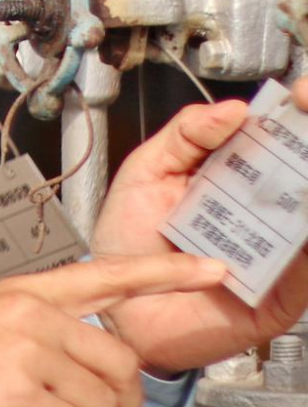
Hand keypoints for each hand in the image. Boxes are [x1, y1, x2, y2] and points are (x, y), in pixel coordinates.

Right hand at [0, 253, 227, 406]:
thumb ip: (32, 338)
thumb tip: (80, 380)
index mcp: (17, 293)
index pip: (106, 274)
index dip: (167, 273)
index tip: (210, 270)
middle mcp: (26, 313)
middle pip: (121, 362)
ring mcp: (24, 351)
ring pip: (102, 404)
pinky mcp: (17, 395)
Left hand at [95, 80, 307, 371]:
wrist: (116, 310)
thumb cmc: (128, 244)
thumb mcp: (146, 173)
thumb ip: (185, 135)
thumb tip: (232, 109)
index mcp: (234, 174)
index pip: (278, 137)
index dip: (293, 114)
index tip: (296, 96)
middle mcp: (263, 208)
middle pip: (304, 168)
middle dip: (307, 141)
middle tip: (305, 112)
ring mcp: (278, 248)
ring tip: (301, 164)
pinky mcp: (285, 290)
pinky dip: (307, 245)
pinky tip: (299, 224)